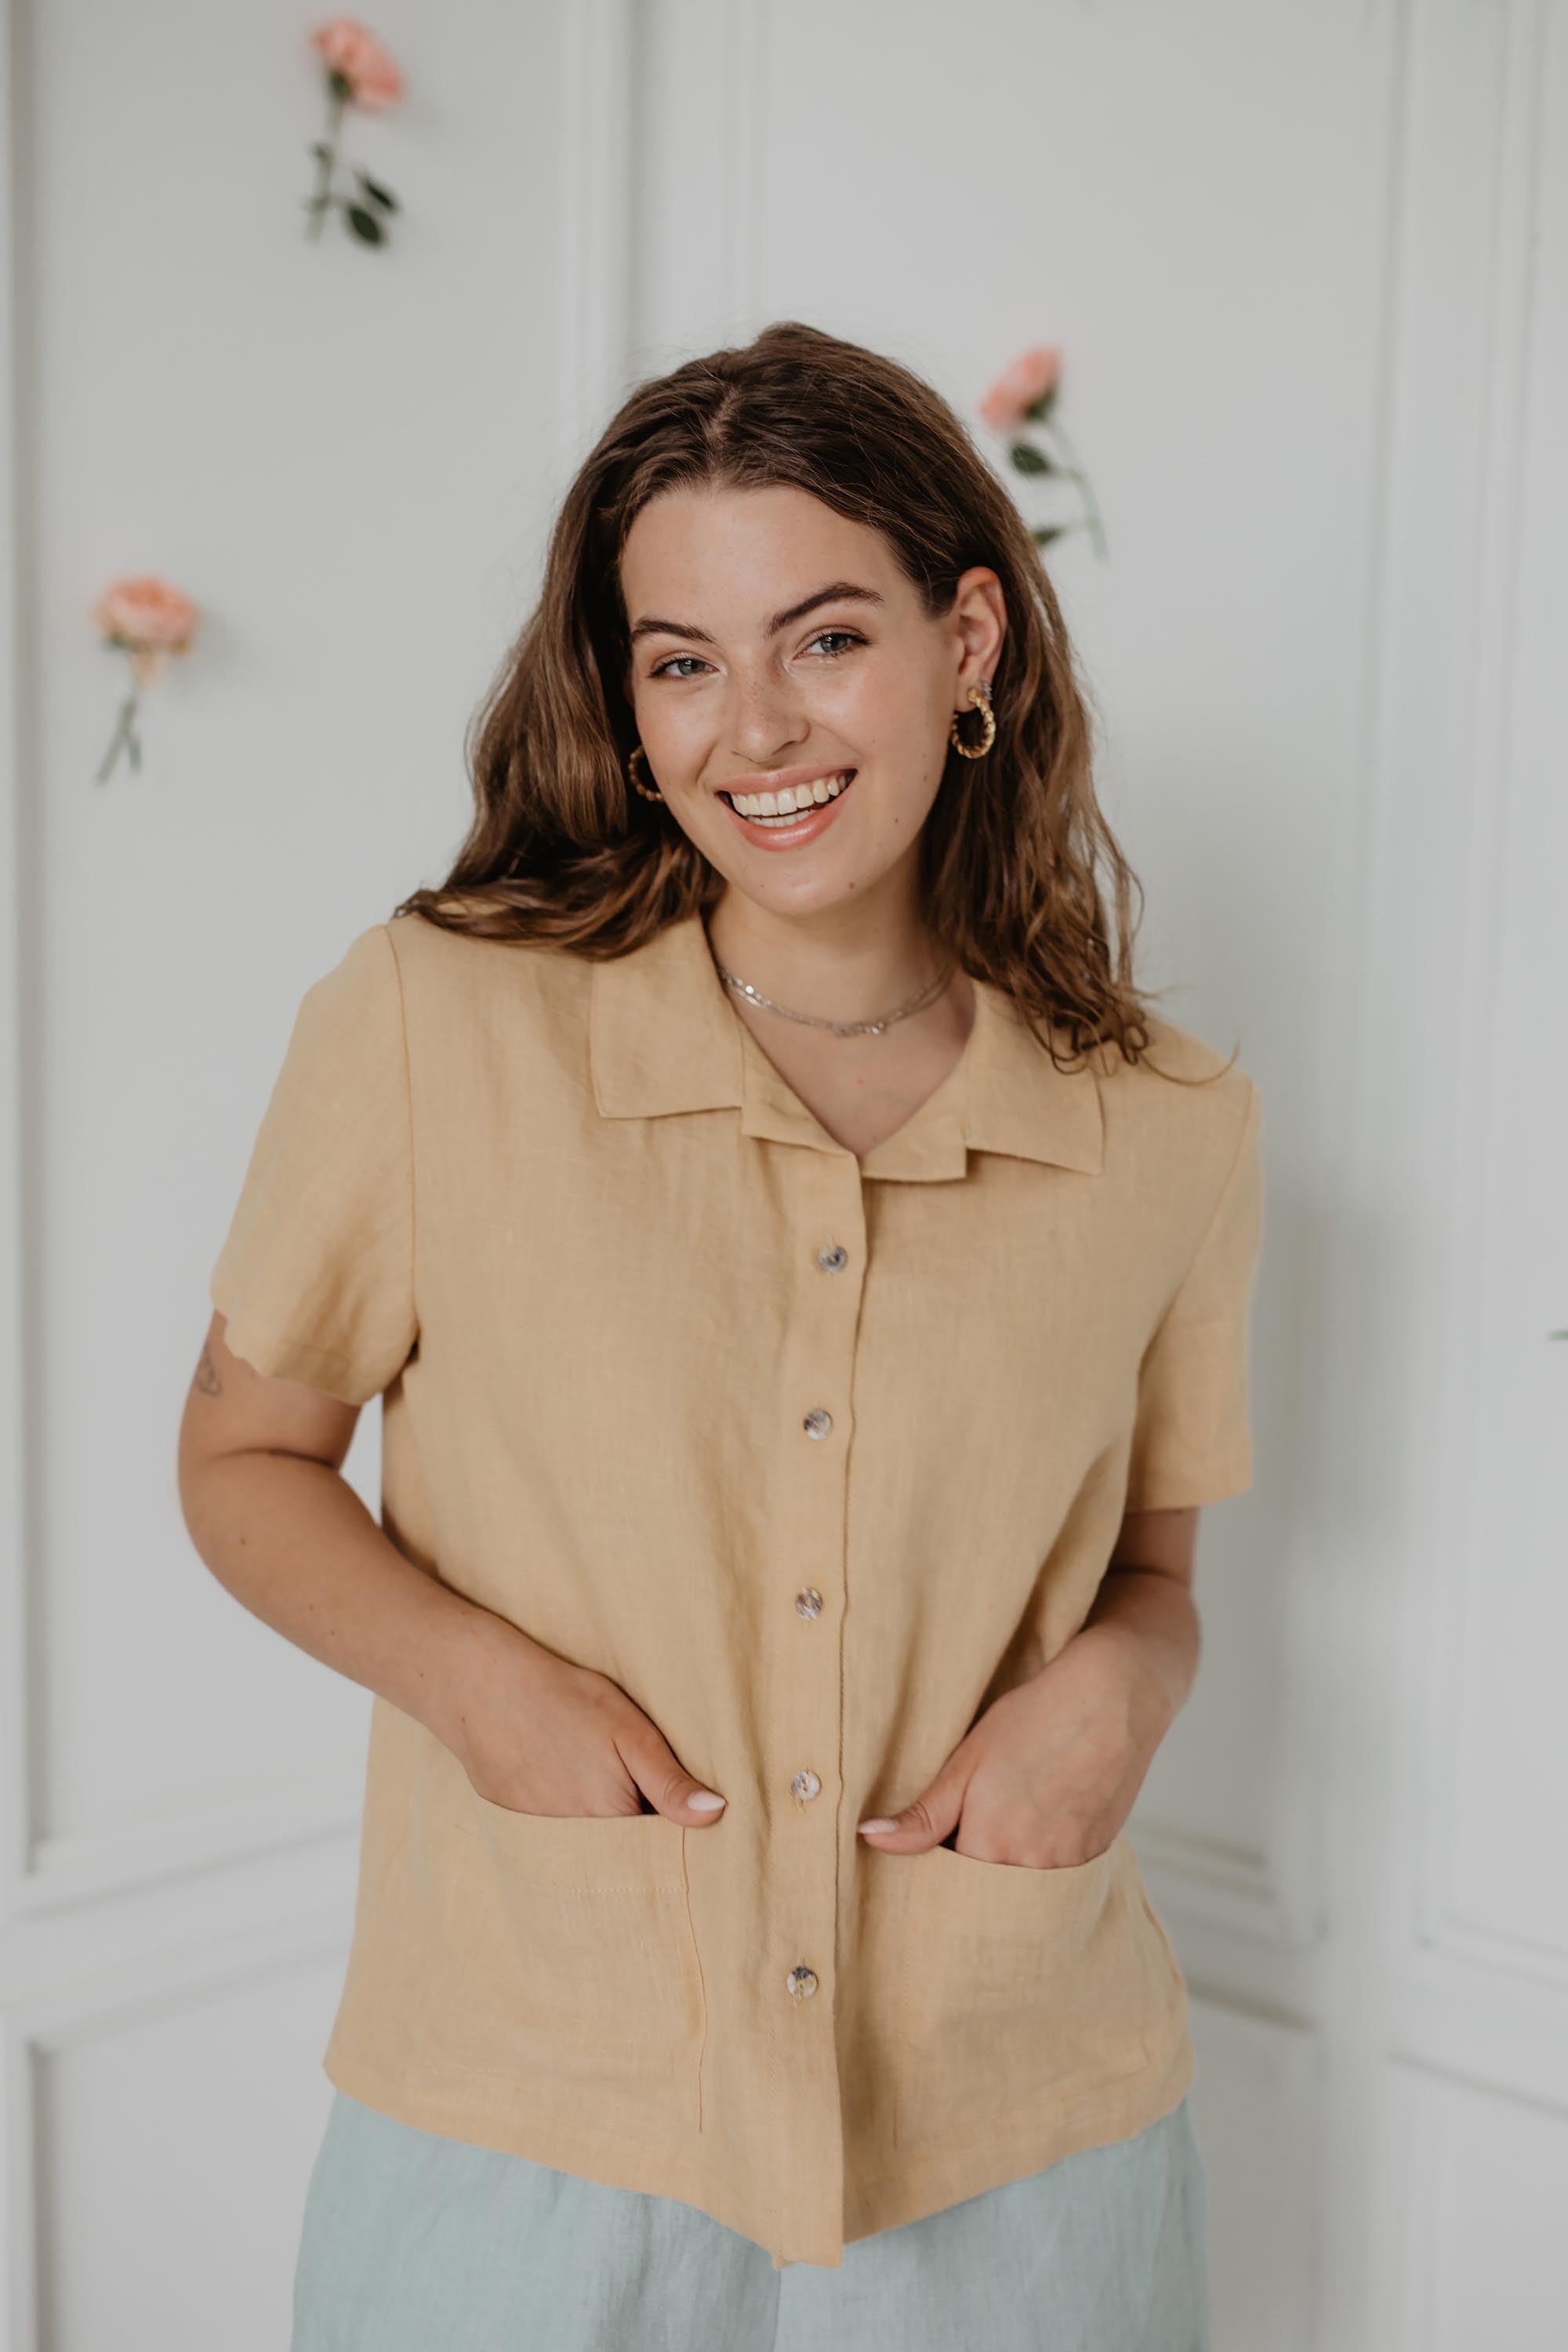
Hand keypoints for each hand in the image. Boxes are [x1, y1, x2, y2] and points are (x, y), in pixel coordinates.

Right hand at [436, 1607, 726, 1826]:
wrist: (480, 1685)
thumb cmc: (563, 1699)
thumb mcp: (629, 1731)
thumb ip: (671, 1781)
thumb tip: (716, 1814)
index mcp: (612, 1823)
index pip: (657, 1853)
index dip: (672, 1836)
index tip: (683, 1818)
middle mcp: (575, 1846)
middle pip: (621, 1858)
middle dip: (638, 1841)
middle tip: (636, 1792)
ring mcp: (537, 1841)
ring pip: (586, 1851)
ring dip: (600, 1832)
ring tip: (596, 1786)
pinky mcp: (510, 1828)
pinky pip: (550, 1842)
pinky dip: (563, 1823)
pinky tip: (561, 1785)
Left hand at [856, 1624, 1167, 1867]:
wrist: (1115, 1697)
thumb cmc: (1035, 1719)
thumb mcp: (967, 1761)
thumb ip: (922, 1814)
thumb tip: (870, 1838)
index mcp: (990, 1849)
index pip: (947, 1888)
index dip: (934, 1872)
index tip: (928, 1852)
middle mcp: (1032, 1870)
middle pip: (986, 1896)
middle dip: (969, 1878)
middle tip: (966, 1832)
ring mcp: (1070, 1867)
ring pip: (1021, 1887)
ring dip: (1006, 1868)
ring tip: (1005, 1820)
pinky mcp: (1096, 1855)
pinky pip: (1056, 1877)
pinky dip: (1039, 1860)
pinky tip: (1038, 1819)